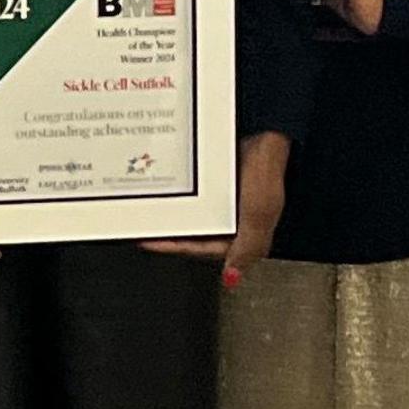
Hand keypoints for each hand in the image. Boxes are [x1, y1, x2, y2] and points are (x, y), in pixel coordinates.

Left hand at [139, 132, 293, 287]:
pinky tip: (164, 193)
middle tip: (142, 229)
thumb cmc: (266, 170)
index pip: (204, 250)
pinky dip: (179, 198)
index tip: (151, 242)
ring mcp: (225, 204)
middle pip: (195, 236)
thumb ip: (247, 247)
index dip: (177, 248)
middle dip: (170, 234)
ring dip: (171, 216)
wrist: (264, 130)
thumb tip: (232, 278)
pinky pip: (194, 197)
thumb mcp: (259, 213)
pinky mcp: (218, 188)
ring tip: (147, 212)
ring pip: (192, 217)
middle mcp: (235, 223)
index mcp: (247, 237)